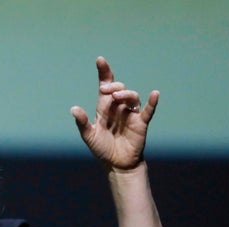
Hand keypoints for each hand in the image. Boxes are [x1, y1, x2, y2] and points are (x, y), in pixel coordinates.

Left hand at [70, 56, 158, 170]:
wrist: (116, 164)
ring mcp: (130, 114)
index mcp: (104, 108)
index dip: (104, 72)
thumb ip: (82, 122)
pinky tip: (154, 94)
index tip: (100, 60)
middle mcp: (118, 107)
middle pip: (119, 89)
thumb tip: (73, 108)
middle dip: (113, 86)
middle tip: (105, 90)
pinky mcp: (141, 123)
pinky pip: (148, 111)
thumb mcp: (89, 136)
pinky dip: (152, 102)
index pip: (105, 86)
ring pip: (132, 97)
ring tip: (117, 97)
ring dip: (125, 94)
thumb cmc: (102, 149)